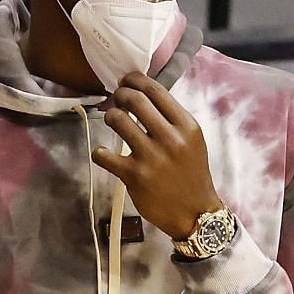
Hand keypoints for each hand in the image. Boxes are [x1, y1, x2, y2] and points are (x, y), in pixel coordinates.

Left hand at [93, 71, 223, 241]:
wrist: (194, 212)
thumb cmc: (191, 173)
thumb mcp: (192, 141)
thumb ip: (172, 119)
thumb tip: (143, 95)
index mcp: (186, 126)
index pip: (156, 91)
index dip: (135, 80)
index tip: (126, 81)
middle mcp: (170, 139)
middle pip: (135, 100)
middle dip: (120, 94)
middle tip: (116, 98)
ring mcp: (151, 157)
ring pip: (117, 120)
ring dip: (110, 116)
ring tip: (112, 120)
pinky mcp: (133, 176)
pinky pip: (104, 155)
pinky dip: (100, 152)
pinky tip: (105, 154)